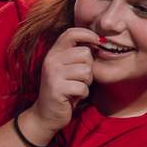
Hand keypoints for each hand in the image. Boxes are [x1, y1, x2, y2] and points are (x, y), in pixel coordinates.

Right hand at [27, 27, 97, 142]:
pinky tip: (73, 96)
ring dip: (86, 82)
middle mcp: (51, 60)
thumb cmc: (64, 88)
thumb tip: (100, 41)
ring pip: (86, 71)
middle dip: (89, 68)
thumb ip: (79, 55)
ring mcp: (53, 74)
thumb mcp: (69, 68)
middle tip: (79, 78)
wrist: (47, 113)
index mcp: (54, 52)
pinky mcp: (57, 88)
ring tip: (75, 87)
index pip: (71, 33)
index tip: (97, 41)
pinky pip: (83, 87)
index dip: (88, 34)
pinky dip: (83, 94)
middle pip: (85, 54)